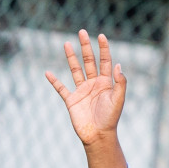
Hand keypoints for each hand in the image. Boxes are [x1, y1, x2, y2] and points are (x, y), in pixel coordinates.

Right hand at [46, 30, 126, 146]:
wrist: (98, 136)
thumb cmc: (111, 118)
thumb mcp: (118, 99)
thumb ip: (120, 82)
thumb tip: (118, 64)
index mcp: (106, 82)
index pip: (105, 61)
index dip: (104, 48)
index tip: (101, 35)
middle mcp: (93, 84)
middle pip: (89, 61)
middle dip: (86, 47)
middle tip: (82, 31)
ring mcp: (82, 91)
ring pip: (75, 70)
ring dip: (71, 57)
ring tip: (66, 44)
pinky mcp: (71, 100)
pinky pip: (61, 88)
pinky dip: (54, 81)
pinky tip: (48, 73)